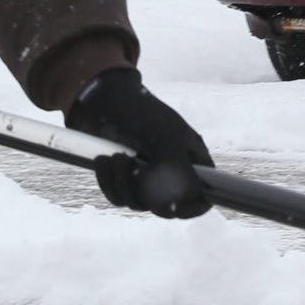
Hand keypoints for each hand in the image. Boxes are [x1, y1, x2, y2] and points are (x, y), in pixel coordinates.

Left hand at [65, 68, 211, 218]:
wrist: (104, 97)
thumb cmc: (141, 113)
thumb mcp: (165, 139)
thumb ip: (176, 172)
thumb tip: (178, 203)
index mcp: (191, 160)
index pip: (202, 196)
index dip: (191, 207)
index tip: (171, 205)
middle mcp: (171, 172)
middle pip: (166, 207)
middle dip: (145, 191)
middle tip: (135, 170)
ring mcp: (146, 177)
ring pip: (139, 202)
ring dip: (123, 183)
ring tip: (115, 156)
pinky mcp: (123, 178)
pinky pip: (118, 197)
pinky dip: (109, 182)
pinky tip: (102, 160)